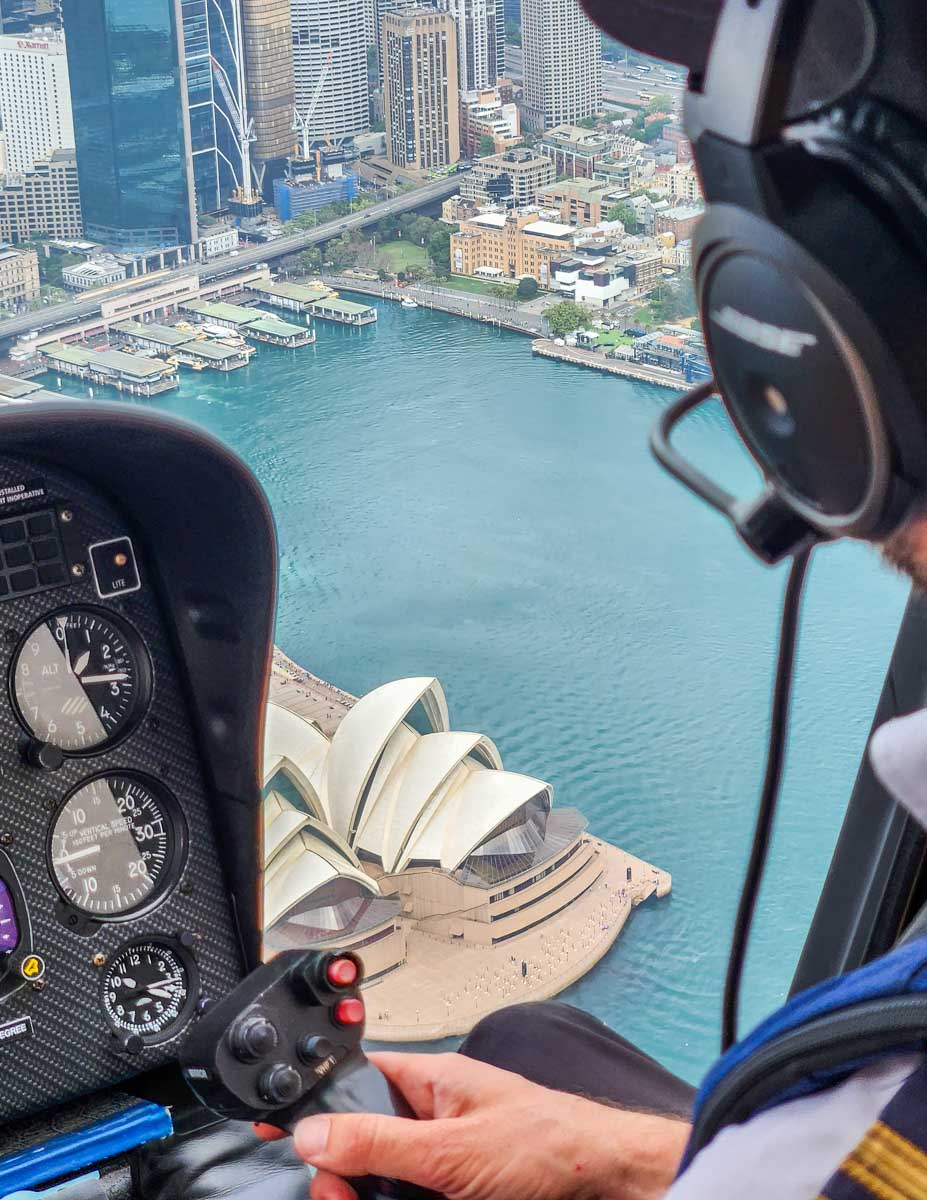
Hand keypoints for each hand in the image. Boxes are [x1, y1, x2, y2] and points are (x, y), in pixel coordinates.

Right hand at [256, 1051, 688, 1199]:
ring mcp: (448, 1156)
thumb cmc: (550, 1145)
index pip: (357, 1078)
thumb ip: (379, 1140)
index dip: (317, 1102)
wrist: (607, 1182)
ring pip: (384, 1177)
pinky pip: (412, 1195)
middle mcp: (436, 1114)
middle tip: (336, 1196)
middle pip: (363, 1138)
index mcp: (431, 1081)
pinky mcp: (460, 1189)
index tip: (275, 1125)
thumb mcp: (450, 1149)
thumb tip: (313, 1132)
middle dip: (341, 1170)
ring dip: (368, 1194)